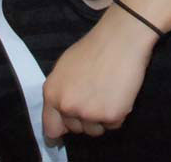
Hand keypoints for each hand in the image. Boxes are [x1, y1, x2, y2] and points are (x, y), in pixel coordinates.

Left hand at [41, 4, 155, 141]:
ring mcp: (89, 113)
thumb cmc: (93, 49)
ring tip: (107, 93)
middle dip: (85, 118)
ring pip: (95, 130)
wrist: (119, 39)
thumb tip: (61, 113)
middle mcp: (67, 106)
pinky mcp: (111, 116)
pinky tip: (118, 93)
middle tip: (96, 95)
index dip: (61, 129)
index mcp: (52, 94)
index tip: (67, 129)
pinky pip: (113, 125)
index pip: (51, 128)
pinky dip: (118, 113)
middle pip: (76, 130)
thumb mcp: (64, 68)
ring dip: (101, 118)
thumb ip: (59, 93)